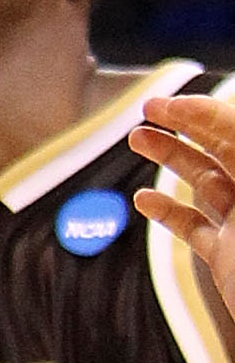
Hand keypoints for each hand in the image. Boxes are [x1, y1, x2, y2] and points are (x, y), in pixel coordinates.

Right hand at [134, 91, 234, 308]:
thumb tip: (219, 112)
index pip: (234, 128)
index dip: (201, 111)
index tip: (167, 105)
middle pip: (220, 147)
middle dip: (183, 125)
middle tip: (149, 109)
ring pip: (204, 181)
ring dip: (170, 157)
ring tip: (137, 139)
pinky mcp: (227, 257)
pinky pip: (194, 226)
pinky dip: (167, 210)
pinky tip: (144, 199)